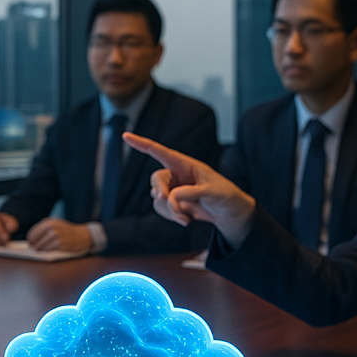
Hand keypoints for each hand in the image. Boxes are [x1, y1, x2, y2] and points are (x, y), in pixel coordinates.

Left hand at [25, 218, 91, 253]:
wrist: (82, 235)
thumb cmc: (66, 231)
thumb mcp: (55, 225)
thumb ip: (43, 230)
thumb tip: (30, 241)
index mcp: (49, 222)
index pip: (32, 233)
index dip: (30, 240)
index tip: (30, 243)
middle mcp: (52, 228)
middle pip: (35, 241)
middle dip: (34, 246)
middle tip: (35, 248)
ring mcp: (56, 236)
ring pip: (40, 246)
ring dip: (39, 250)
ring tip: (40, 250)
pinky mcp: (60, 244)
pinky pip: (48, 250)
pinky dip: (46, 251)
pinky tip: (47, 251)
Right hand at [122, 132, 256, 245]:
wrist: (230, 214)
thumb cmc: (226, 196)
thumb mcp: (213, 192)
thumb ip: (193, 192)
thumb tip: (173, 195)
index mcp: (186, 164)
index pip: (160, 152)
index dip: (142, 144)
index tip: (126, 136)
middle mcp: (177, 175)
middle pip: (157, 179)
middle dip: (161, 192)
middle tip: (169, 201)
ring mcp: (174, 190)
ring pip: (158, 198)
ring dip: (169, 210)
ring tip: (185, 217)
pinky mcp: (174, 204)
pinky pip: (163, 210)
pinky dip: (172, 217)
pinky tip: (186, 220)